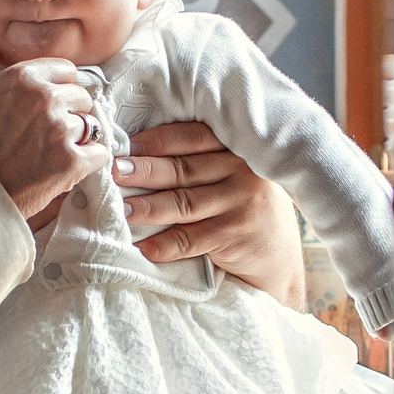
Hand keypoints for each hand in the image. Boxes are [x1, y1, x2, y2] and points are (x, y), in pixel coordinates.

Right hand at [0, 35, 105, 220]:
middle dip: (70, 115)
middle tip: (45, 136)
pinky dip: (88, 163)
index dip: (59, 90)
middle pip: (81, 97)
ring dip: (78, 139)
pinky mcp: (72, 161)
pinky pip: (99, 153)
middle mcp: (45, 97)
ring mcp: (60, 129)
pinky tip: (66, 170)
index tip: (45, 109)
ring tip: (52, 155)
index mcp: (21, 77)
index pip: (66, 71)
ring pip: (91, 125)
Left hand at [117, 122, 307, 308]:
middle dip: (145, 171)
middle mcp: (242, 172)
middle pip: (183, 169)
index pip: (192, 137)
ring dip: (147, 207)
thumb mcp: (235, 175)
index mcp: (237, 149)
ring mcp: (241, 204)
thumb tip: (139, 154)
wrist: (279, 256)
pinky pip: (192, 240)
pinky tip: (144, 248)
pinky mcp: (236, 236)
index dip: (157, 140)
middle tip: (115, 172)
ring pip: (183, 203)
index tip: (126, 145)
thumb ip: (203, 160)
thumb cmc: (245, 208)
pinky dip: (165, 245)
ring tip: (121, 210)